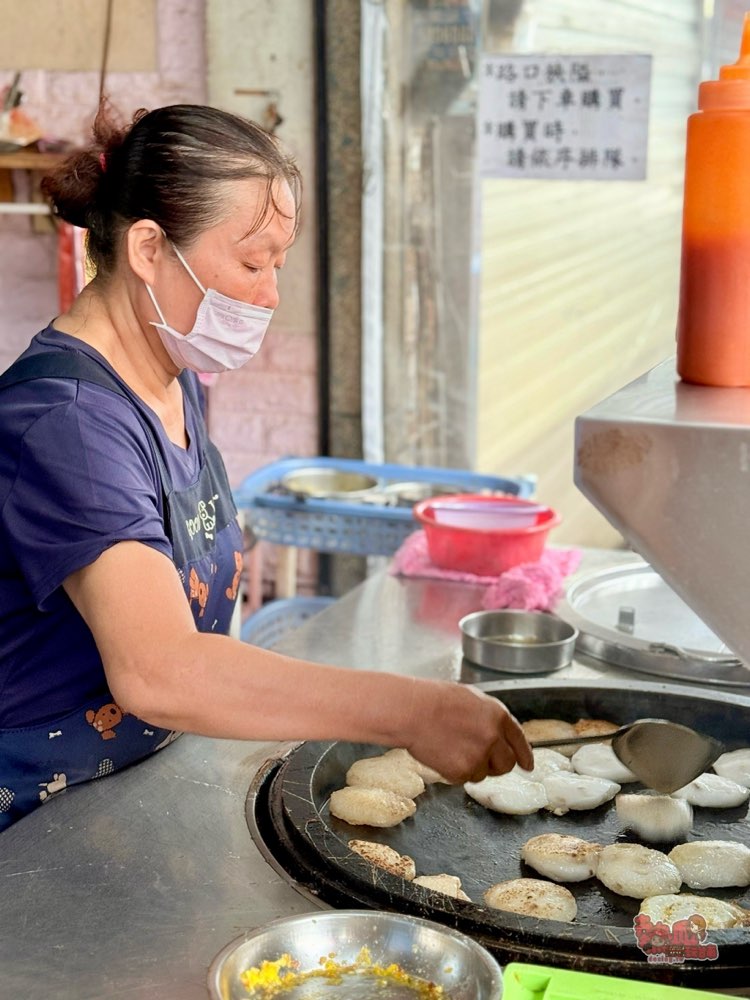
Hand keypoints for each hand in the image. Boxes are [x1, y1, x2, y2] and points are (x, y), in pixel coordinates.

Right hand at [402, 681, 532, 784]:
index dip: (524, 755)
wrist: (412, 711)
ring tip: (450, 749)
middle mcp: (494, 737)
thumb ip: (488, 717)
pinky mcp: (463, 771)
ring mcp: (480, 755)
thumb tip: (497, 732)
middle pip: (506, 764)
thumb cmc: (433, 700)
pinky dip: (453, 772)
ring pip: (483, 774)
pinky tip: (441, 755)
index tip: (527, 766)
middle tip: (477, 759)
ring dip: (471, 767)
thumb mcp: (469, 698)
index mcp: (498, 715)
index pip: (519, 740)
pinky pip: (463, 779)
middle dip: (495, 765)